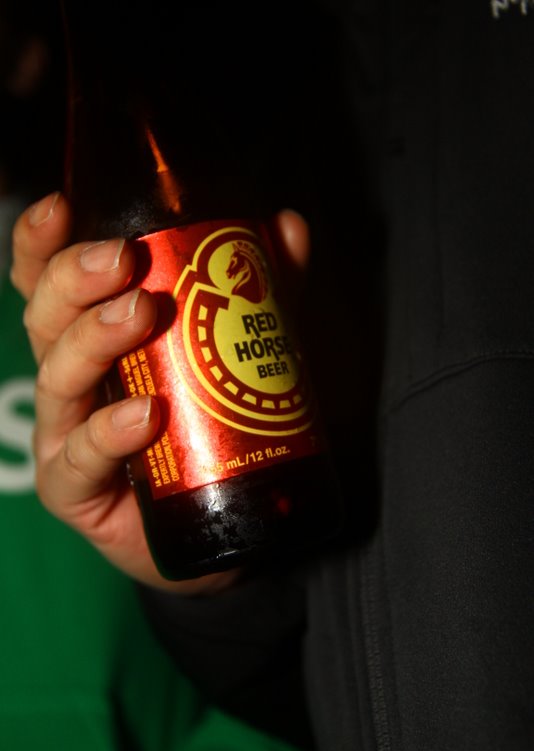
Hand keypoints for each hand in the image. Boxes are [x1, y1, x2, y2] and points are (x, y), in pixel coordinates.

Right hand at [10, 192, 309, 592]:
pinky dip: (109, 430)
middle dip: (76, 279)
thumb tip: (289, 226)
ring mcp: (66, 436)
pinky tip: (144, 414)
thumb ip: (265, 293)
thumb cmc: (217, 427)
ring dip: (93, 339)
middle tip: (123, 259)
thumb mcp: (244, 349)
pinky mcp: (75, 490)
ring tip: (139, 314)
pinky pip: (81, 458)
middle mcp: (70, 381)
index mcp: (93, 339)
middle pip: (46, 319)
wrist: (222, 520)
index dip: (42, 243)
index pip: (50, 283)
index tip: (63, 207)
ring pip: (56, 378)